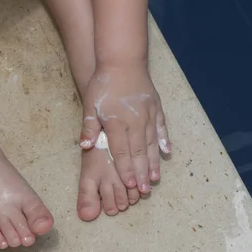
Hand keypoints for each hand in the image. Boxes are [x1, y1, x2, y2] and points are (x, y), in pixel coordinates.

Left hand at [79, 65, 170, 192]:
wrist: (122, 60)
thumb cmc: (104, 83)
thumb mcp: (90, 104)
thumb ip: (89, 127)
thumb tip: (84, 147)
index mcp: (117, 123)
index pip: (121, 152)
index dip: (125, 170)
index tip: (129, 185)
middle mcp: (135, 122)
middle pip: (138, 153)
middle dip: (141, 174)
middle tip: (144, 191)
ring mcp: (148, 116)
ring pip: (152, 144)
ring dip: (153, 163)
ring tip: (155, 179)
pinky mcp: (156, 108)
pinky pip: (161, 129)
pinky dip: (164, 142)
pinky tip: (167, 153)